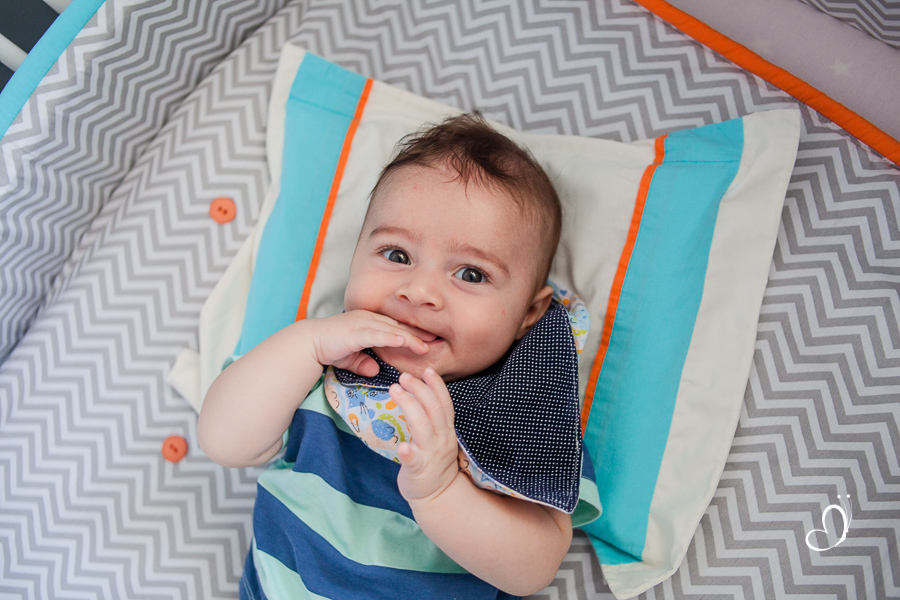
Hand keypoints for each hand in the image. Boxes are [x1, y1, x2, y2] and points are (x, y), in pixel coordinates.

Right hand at [308, 310, 428, 376]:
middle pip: (399, 326)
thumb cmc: (328, 347)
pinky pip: (378, 334)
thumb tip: (374, 370)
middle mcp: (368, 319)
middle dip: (418, 333)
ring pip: (392, 329)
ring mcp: (362, 323)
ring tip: (426, 345)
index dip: (413, 333)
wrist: (307, 343)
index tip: (429, 339)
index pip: (396, 327)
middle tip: (437, 339)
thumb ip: (363, 362)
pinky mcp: (356, 331)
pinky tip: (404, 341)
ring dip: (410, 337)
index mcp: (369, 323)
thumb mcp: (351, 358)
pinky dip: (392, 337)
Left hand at [390, 368, 458, 500]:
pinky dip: (408, 452)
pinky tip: (401, 446)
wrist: (438, 496)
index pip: (444, 404)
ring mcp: (431, 455)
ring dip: (410, 406)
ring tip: (395, 391)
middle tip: (404, 376)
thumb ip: (431, 418)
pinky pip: (414, 460)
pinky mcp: (418, 470)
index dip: (437, 386)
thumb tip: (417, 394)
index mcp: (446, 431)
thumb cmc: (432, 462)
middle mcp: (441, 440)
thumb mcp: (438, 437)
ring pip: (423, 427)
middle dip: (419, 390)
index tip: (428, 370)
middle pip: (433, 410)